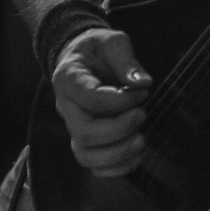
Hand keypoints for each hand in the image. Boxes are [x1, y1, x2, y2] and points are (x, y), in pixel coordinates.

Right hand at [51, 26, 152, 176]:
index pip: (89, 99)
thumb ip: (126, 60)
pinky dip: (116, 168)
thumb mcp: (112, 42)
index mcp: (68, 79)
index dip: (120, 101)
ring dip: (118, 154)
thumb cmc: (98, 50)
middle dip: (119, 130)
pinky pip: (93, 166)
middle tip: (143, 115)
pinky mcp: (84, 141)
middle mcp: (65, 107)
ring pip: (85, 155)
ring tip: (142, 141)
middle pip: (84, 133)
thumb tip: (143, 83)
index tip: (143, 92)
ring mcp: (73, 127)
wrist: (81, 58)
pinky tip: (136, 155)